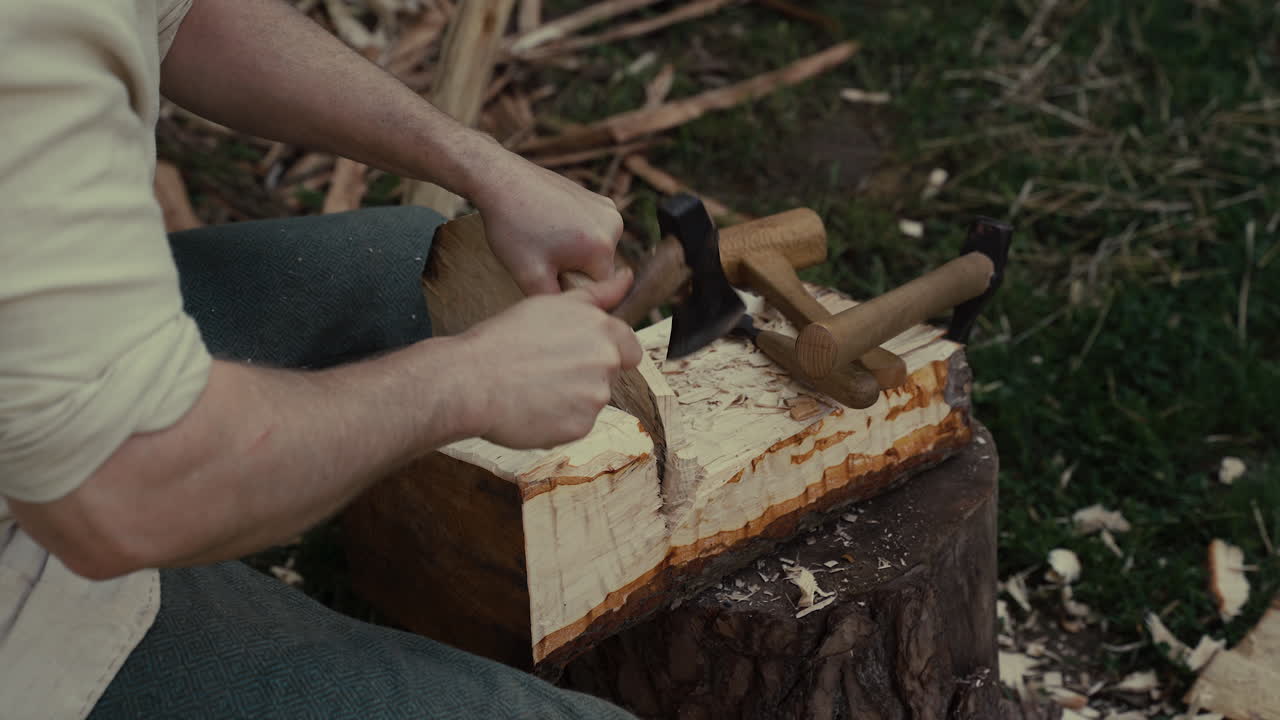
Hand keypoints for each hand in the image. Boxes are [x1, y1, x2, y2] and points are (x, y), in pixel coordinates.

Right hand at [458, 270, 641, 448]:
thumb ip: (597, 294)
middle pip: (610, 375)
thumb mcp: (550, 304)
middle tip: (545, 370)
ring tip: (533, 388)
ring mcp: (595, 396)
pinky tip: (531, 408)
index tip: (579, 356)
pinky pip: (576, 425)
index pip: (630, 349)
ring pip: (592, 400)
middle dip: (585, 374)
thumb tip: (627, 276)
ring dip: (570, 398)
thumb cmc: (504, 338)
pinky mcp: (581, 427)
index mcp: (602, 329)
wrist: (471, 380)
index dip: (607, 353)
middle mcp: (606, 362)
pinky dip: (558, 421)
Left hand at [468, 151, 623, 295]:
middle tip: (542, 259)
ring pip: (596, 251)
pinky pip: (593, 232)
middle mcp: (614, 225)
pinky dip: (576, 235)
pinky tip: (549, 227)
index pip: (600, 289)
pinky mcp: (599, 199)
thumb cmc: (512, 227)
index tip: (548, 278)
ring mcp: (608, 208)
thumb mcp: (529, 276)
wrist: (501, 179)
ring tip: (544, 241)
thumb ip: (557, 303)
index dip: (573, 290)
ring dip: (575, 254)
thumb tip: (575, 320)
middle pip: (600, 269)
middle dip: (574, 271)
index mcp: (601, 247)